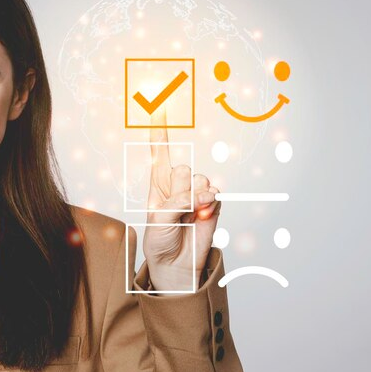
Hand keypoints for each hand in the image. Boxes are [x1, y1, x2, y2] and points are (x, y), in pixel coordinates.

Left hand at [142, 108, 221, 291]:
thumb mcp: (156, 221)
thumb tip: (204, 194)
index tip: (157, 107)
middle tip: (174, 209)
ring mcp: (196, 193)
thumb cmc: (159, 242)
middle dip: (179, 189)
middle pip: (182, 168)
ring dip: (194, 198)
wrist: (176, 264)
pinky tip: (201, 216)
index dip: (158, 130)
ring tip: (187, 216)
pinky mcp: (212, 204)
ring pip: (200, 180)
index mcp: (157, 184)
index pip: (158, 153)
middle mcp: (177, 185)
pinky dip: (208, 205)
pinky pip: (214, 194)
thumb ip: (177, 202)